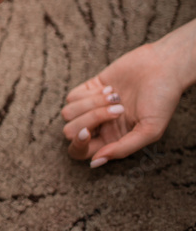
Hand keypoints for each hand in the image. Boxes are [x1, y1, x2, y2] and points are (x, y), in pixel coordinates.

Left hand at [62, 29, 194, 165]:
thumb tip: (95, 162)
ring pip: (68, 113)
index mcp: (111, 140)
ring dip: (92, 105)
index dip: (78, 145)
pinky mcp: (88, 89)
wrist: (162, 67)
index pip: (80, 152)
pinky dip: (89, 93)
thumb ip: (123, 148)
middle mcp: (99, 126)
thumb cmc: (161, 100)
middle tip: (117, 110)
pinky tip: (110, 89)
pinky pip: (71, 97)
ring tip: (116, 97)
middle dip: (89, 120)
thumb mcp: (150, 130)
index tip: (87, 132)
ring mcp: (91, 107)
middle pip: (70, 132)